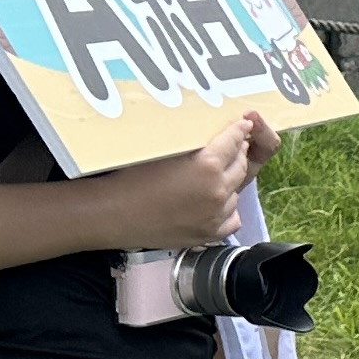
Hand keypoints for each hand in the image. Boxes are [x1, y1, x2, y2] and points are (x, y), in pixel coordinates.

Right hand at [121, 112, 274, 249]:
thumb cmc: (132, 177)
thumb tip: (215, 134)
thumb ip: (195, 141)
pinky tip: (212, 202)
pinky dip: (226, 209)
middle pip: (241, 166)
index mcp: (207, 165)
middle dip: (237, 153)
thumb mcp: (167, 149)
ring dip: (230, 182)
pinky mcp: (210, 234)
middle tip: (232, 146)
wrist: (115, 213)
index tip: (243, 125)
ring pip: (237, 192)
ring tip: (214, 176)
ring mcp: (216, 215)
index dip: (239, 130)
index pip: (234, 141)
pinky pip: (232, 218)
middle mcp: (217, 191)